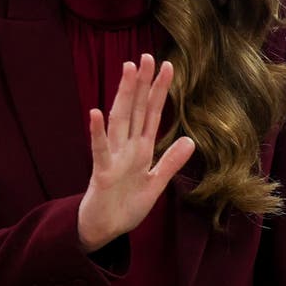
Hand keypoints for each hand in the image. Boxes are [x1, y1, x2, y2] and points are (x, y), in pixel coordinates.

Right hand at [77, 53, 194, 252]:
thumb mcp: (155, 185)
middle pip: (135, 109)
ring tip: (127, 70)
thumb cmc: (125, 206)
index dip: (159, 90)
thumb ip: (170, 162)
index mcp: (140, 149)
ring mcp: (114, 157)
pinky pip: (100, 150)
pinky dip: (97, 132)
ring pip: (120, 120)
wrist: (104, 230)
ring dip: (123, 95)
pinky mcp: (102, 173)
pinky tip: (95, 112)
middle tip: (146, 55)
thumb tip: (191, 141)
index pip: (151, 113)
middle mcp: (127, 147)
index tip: (167, 66)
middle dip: (142, 83)